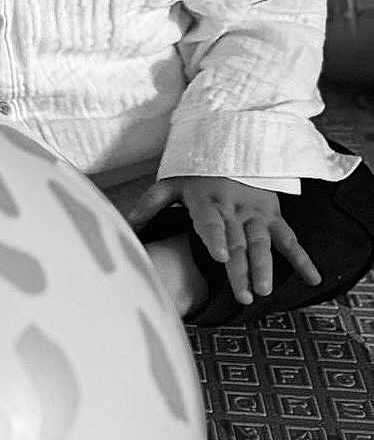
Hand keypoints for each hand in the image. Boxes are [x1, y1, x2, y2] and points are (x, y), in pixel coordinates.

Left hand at [125, 174, 319, 306]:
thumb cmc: (196, 171)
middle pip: (238, 241)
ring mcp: (255, 213)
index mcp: (206, 201)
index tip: (220, 256)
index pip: (211, 222)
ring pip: (262, 242)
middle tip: (243, 296)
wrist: (233, 144)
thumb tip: (128, 225)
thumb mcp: (171, 182)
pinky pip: (288, 239)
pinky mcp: (272, 215)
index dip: (215, 238)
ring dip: (265, 267)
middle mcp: (233, 208)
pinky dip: (301, 259)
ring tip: (264, 292)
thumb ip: (150, 204)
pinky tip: (311, 279)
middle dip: (240, 269)